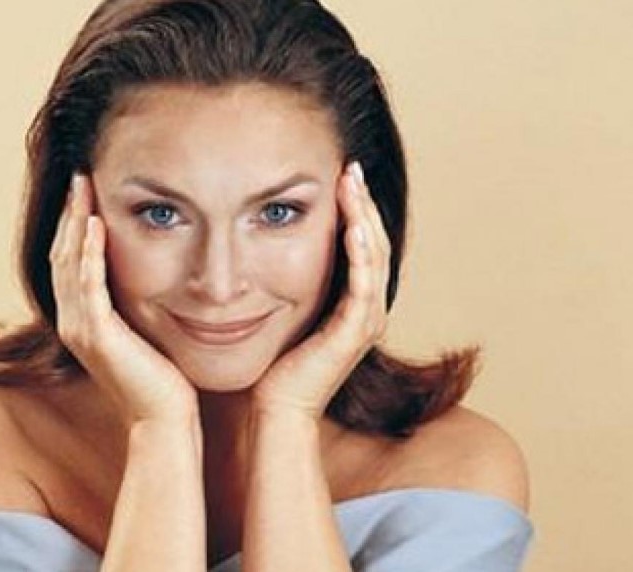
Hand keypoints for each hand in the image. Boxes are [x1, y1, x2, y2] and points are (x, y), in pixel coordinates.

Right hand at [50, 173, 198, 424]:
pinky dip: (90, 253)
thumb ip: (135, 305)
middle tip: (80, 175)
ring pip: (70, 263)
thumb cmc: (163, 380)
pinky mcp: (97, 336)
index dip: (75, 224)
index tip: (86, 190)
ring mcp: (80, 329)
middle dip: (71, 213)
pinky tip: (97, 225)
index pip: (70, 260)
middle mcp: (72, 322)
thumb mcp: (145, 332)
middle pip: (62, 254)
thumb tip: (151, 276)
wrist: (165, 420)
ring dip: (77, 222)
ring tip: (84, 187)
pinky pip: (88, 285)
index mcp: (82, 320)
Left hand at [251, 162, 390, 418]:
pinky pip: (364, 285)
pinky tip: (351, 226)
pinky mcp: (354, 333)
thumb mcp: (280, 308)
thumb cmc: (271, 364)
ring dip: (364, 218)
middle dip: (363, 203)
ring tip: (352, 185)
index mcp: (352, 302)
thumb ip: (282, 279)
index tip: (340, 175)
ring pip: (374, 257)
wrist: (273, 408)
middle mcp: (366, 309)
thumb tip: (257, 241)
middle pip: (374, 242)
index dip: (355, 208)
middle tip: (351, 168)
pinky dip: (360, 253)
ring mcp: (365, 321)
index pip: (362, 244)